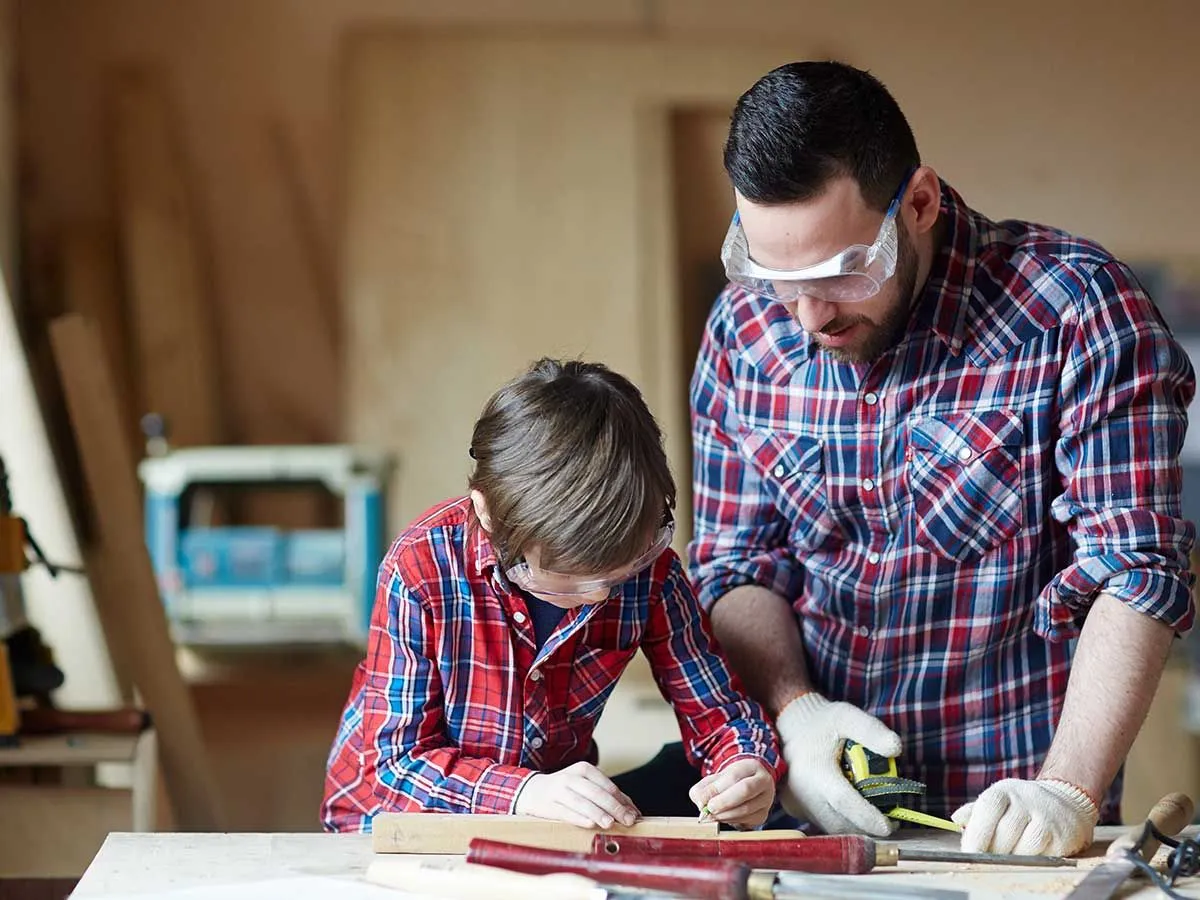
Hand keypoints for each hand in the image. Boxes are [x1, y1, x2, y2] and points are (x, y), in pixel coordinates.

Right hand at [513, 761, 640, 828]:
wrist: (532, 791)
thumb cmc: (566, 790)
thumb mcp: (585, 785)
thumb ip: (608, 796)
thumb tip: (632, 810)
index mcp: (584, 769)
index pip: (608, 786)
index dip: (623, 801)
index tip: (634, 814)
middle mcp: (572, 777)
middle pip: (598, 793)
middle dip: (615, 808)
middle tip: (627, 820)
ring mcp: (559, 790)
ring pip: (583, 802)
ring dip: (598, 813)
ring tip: (611, 823)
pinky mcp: (549, 805)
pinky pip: (567, 813)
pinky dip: (580, 818)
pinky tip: (590, 824)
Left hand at [689, 759, 775, 828]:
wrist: (748, 785)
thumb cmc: (730, 782)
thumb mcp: (716, 779)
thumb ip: (704, 788)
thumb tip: (701, 803)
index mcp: (751, 766)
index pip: (734, 776)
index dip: (717, 789)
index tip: (704, 801)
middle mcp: (763, 781)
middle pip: (745, 790)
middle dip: (724, 802)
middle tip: (710, 809)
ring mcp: (766, 799)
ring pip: (746, 809)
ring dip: (725, 815)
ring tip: (712, 815)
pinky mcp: (763, 815)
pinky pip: (746, 821)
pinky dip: (731, 821)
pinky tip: (722, 818)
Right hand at [775, 692, 900, 836]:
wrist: (789, 726)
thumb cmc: (822, 722)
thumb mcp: (847, 716)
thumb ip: (871, 730)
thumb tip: (895, 748)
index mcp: (815, 770)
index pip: (843, 801)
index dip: (866, 816)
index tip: (888, 826)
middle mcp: (801, 792)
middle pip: (839, 822)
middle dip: (866, 827)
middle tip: (890, 821)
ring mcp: (795, 803)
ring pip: (831, 827)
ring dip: (854, 826)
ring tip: (873, 815)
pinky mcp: (794, 809)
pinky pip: (822, 823)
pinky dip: (840, 821)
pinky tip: (851, 810)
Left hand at [952, 778, 1097, 856]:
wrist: (1065, 801)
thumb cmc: (1022, 805)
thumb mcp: (998, 800)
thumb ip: (975, 811)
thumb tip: (956, 820)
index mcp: (1004, 791)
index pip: (988, 807)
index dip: (977, 831)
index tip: (969, 852)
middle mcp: (1026, 800)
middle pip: (1004, 832)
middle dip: (994, 850)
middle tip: (989, 857)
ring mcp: (1047, 818)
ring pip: (1024, 848)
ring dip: (1014, 857)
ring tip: (1012, 853)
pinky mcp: (1062, 837)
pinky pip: (1043, 857)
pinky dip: (1033, 860)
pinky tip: (1032, 853)